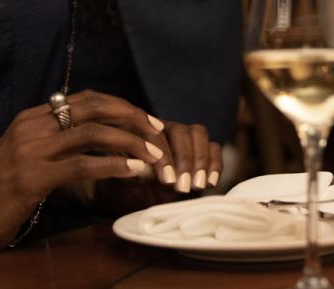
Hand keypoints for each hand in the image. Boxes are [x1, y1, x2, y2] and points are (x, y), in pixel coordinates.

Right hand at [0, 91, 174, 258]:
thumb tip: (100, 135)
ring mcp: (29, 150)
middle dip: (133, 117)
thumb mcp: (29, 157)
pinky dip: (112, 165)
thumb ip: (58, 143)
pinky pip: (82, 164)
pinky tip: (132, 172)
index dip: (122, 107)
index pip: (87, 99)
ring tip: (153, 156)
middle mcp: (31, 126)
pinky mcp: (31, 177)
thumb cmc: (0, 195)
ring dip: (130, 143)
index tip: (148, 121)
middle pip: (95, 108)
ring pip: (93, 133)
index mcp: (32, 118)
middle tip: (159, 133)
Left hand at [94, 118, 223, 213]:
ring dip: (200, 160)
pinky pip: (213, 148)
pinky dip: (215, 164)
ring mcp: (182, 138)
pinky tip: (210, 183)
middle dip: (185, 159)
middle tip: (183, 186)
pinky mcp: (199, 150)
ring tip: (197, 185)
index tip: (168, 180)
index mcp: (138, 131)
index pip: (156, 135)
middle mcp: (162, 129)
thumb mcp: (118, 187)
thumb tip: (144, 166)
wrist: (130, 203)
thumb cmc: (120, 193)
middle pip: (181, 130)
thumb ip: (129, 174)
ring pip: (198, 134)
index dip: (164, 156)